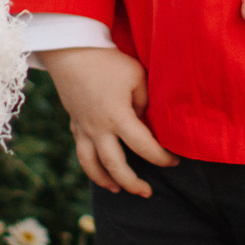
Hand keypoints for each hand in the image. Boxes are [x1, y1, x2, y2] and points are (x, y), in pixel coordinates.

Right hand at [43, 47, 173, 196]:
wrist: (71, 52)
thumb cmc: (109, 62)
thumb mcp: (137, 76)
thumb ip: (145, 102)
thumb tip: (143, 120)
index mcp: (118, 117)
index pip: (144, 146)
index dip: (161, 157)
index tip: (174, 161)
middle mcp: (98, 128)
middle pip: (115, 166)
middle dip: (132, 183)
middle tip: (147, 192)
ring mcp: (83, 129)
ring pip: (91, 165)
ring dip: (105, 181)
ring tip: (118, 190)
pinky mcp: (74, 124)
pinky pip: (81, 152)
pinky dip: (91, 166)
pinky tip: (100, 170)